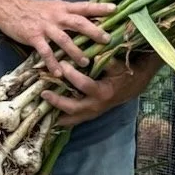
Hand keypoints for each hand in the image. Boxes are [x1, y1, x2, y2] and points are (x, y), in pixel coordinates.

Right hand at [0, 0, 114, 73]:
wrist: (7, 7)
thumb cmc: (32, 8)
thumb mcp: (52, 6)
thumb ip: (67, 13)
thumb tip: (86, 19)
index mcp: (62, 7)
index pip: (84, 6)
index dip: (100, 7)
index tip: (116, 9)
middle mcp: (56, 16)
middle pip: (79, 23)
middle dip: (94, 31)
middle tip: (107, 40)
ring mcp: (45, 27)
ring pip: (64, 39)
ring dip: (76, 52)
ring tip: (85, 63)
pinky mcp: (34, 37)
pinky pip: (46, 52)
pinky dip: (53, 63)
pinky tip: (59, 73)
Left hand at [41, 51, 163, 127]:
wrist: (133, 87)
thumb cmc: (123, 73)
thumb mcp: (117, 65)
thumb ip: (107, 61)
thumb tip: (95, 53)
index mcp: (103, 92)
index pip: (84, 85)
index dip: (72, 75)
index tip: (62, 64)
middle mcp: (97, 106)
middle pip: (73, 107)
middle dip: (57, 101)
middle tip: (44, 92)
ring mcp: (92, 113)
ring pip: (72, 118)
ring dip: (56, 113)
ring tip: (40, 109)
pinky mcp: (90, 115)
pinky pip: (74, 120)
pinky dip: (62, 120)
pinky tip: (49, 117)